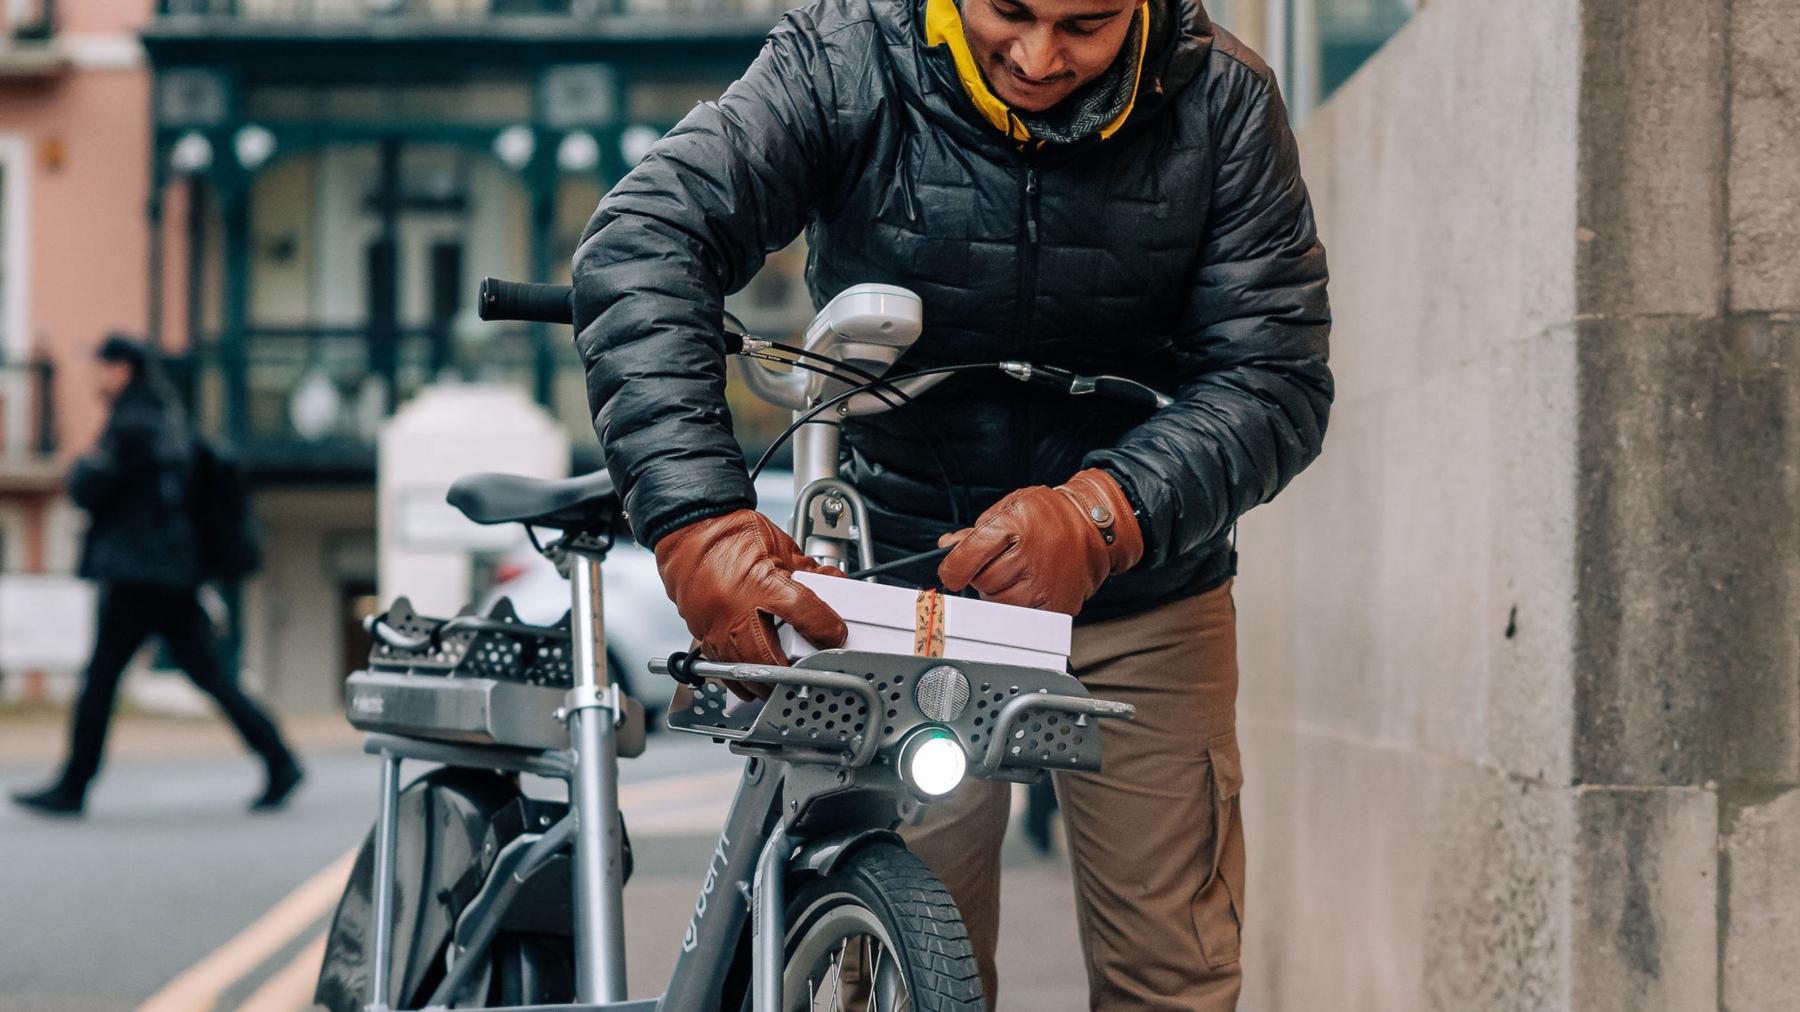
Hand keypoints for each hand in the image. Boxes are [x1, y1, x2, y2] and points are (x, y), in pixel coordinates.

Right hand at [654, 509, 847, 698]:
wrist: (691, 529)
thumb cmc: (731, 535)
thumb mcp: (781, 547)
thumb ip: (809, 571)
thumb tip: (835, 584)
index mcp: (761, 581)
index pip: (803, 612)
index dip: (827, 628)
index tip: (837, 635)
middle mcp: (736, 608)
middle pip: (770, 657)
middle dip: (794, 673)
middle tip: (813, 675)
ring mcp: (716, 625)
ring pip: (745, 671)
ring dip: (768, 683)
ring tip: (786, 685)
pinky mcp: (702, 633)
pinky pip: (721, 668)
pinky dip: (740, 680)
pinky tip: (753, 684)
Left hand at [936, 468, 1143, 614]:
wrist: (1097, 527)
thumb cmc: (1052, 516)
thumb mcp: (1011, 508)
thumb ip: (976, 531)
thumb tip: (949, 546)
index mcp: (1013, 527)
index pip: (964, 561)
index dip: (952, 569)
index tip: (952, 572)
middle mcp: (1029, 558)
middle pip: (981, 584)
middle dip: (982, 575)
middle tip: (1002, 562)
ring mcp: (1045, 585)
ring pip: (998, 603)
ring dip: (1000, 592)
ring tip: (1018, 573)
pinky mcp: (1057, 606)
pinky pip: (1022, 616)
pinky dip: (1020, 605)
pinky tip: (1032, 586)